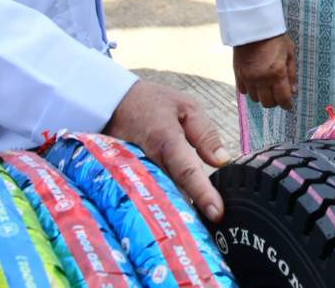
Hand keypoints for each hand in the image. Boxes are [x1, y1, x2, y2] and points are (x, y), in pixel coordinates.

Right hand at [104, 79, 227, 220]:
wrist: (111, 104)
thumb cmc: (153, 104)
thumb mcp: (186, 107)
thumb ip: (205, 134)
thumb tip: (223, 161)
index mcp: (165, 141)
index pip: (186, 171)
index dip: (202, 194)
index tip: (217, 214)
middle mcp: (147, 161)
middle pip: (172, 194)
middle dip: (191, 213)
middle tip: (211, 228)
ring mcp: (132, 173)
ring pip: (158, 199)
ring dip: (176, 214)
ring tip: (195, 231)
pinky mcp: (125, 180)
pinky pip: (147, 196)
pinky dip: (161, 206)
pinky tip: (174, 218)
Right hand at [233, 34, 296, 111]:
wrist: (254, 27)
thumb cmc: (275, 38)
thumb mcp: (290, 54)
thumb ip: (292, 74)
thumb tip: (293, 92)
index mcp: (277, 74)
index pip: (283, 99)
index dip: (287, 105)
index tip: (288, 105)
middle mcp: (262, 79)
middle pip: (268, 103)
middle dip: (275, 101)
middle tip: (278, 95)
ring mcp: (248, 78)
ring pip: (255, 99)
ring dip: (262, 96)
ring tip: (266, 87)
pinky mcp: (238, 74)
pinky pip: (244, 91)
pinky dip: (250, 90)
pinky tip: (255, 82)